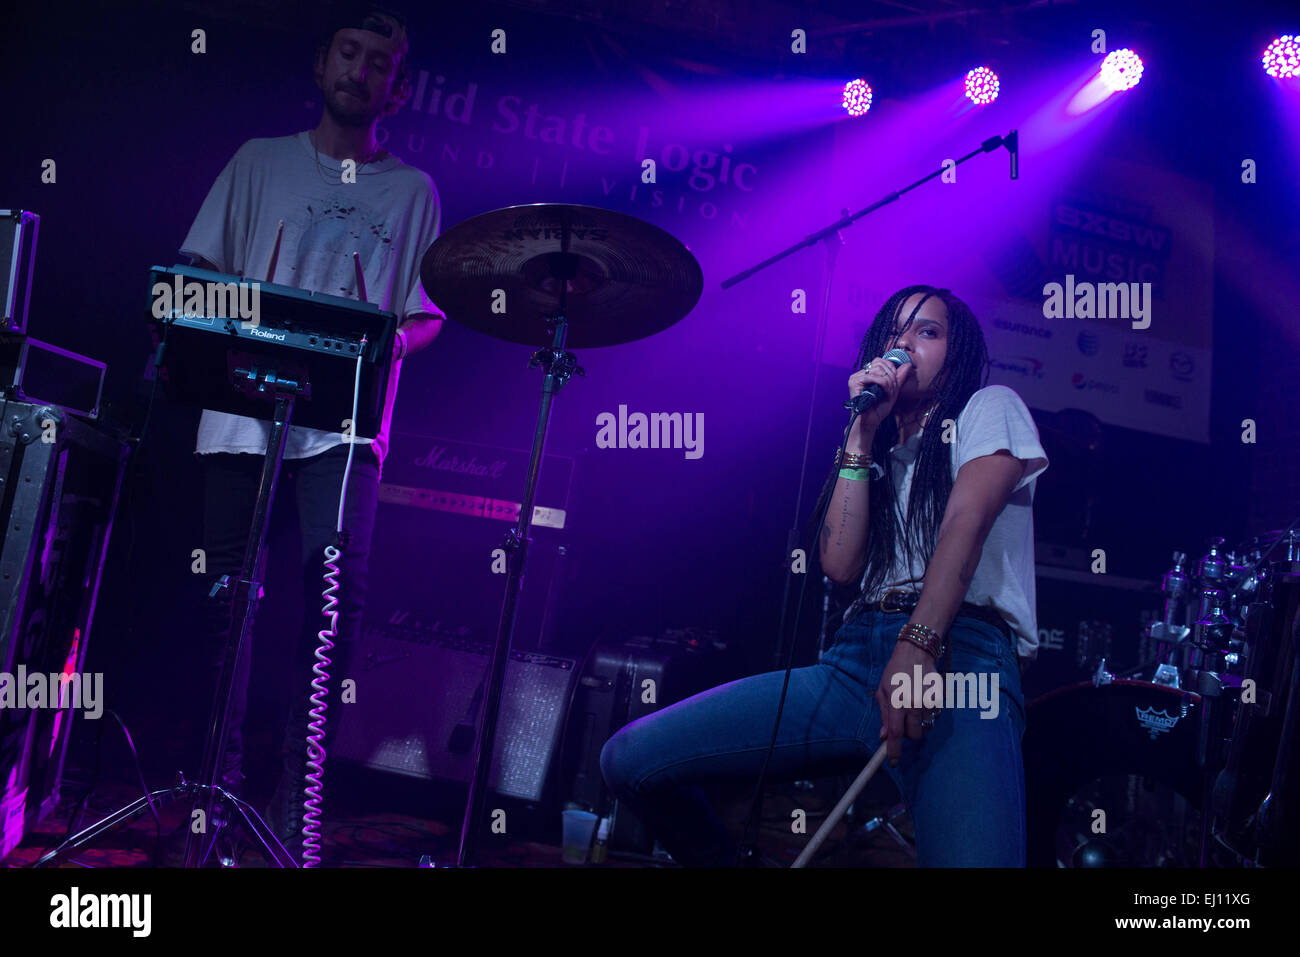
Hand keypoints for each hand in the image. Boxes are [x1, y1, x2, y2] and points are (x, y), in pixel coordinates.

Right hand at [847, 359, 912, 437]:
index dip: (890, 369)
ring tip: (888, 393)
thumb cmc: (879, 409)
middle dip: (891, 377)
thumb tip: (907, 364)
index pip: (880, 361)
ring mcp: (856, 377)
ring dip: (888, 381)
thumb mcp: (893, 391)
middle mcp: (860, 374)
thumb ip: (899, 378)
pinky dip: (883, 384)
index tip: (895, 383)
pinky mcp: (854, 382)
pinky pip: (874, 377)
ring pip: (878, 369)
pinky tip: (884, 393)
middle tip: (892, 390)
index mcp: (866, 374)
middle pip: (880, 364)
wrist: (871, 422)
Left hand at [874, 638, 940, 766]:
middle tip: (902, 720)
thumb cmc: (895, 672)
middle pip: (914, 736)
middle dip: (908, 734)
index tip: (893, 762)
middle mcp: (914, 705)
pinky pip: (933, 717)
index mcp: (897, 702)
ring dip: (918, 723)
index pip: (895, 733)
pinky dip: (927, 714)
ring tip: (912, 705)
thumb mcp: (883, 691)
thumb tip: (884, 736)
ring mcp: (929, 702)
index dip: (894, 750)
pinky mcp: (939, 699)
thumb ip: (884, 715)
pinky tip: (921, 700)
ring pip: (925, 727)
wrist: (916, 653)